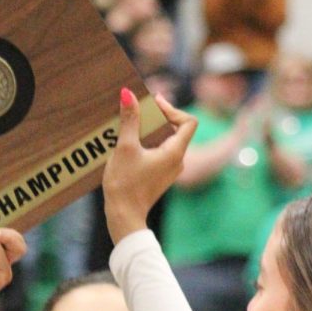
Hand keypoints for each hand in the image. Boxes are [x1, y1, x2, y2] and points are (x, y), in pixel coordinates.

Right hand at [103, 91, 196, 241]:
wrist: (123, 216)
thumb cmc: (125, 184)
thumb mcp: (125, 148)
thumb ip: (129, 120)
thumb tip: (128, 94)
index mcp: (175, 153)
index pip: (188, 121)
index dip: (172, 109)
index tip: (153, 104)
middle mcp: (177, 161)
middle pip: (177, 129)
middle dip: (159, 117)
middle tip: (140, 110)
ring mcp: (169, 170)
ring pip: (167, 141)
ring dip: (152, 130)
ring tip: (132, 125)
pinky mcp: (159, 176)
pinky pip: (160, 152)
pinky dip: (149, 143)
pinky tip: (130, 144)